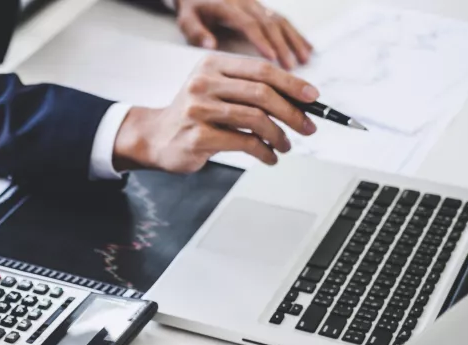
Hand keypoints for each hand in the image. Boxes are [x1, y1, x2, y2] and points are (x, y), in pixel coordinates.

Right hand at [113, 54, 317, 172]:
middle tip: (307, 127)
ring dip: (279, 135)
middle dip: (292, 112)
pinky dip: (263, 151)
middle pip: (262, 93)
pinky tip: (269, 156)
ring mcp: (199, 110)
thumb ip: (248, 90)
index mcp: (212, 65)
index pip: (261, 70)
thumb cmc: (192, 116)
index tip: (312, 98)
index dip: (292, 84)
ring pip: (255, 119)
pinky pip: (243, 143)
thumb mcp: (216, 91)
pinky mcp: (198, 136)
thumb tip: (297, 101)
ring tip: (285, 145)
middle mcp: (203, 83)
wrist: (155, 138)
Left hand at [175, 0, 312, 69]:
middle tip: (291, 68)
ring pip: (279, 20)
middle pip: (268, 23)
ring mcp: (256, 4)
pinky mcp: (262, 7)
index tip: (272, 60)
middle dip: (282, 45)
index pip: (248, 24)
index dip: (261, 41)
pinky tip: (307, 47)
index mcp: (227, 7)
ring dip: (294, 40)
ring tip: (304, 59)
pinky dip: (296, 34)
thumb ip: (196, 32)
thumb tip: (210, 44)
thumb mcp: (186, 20)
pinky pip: (282, 19)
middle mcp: (246, 3)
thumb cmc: (192, 9)